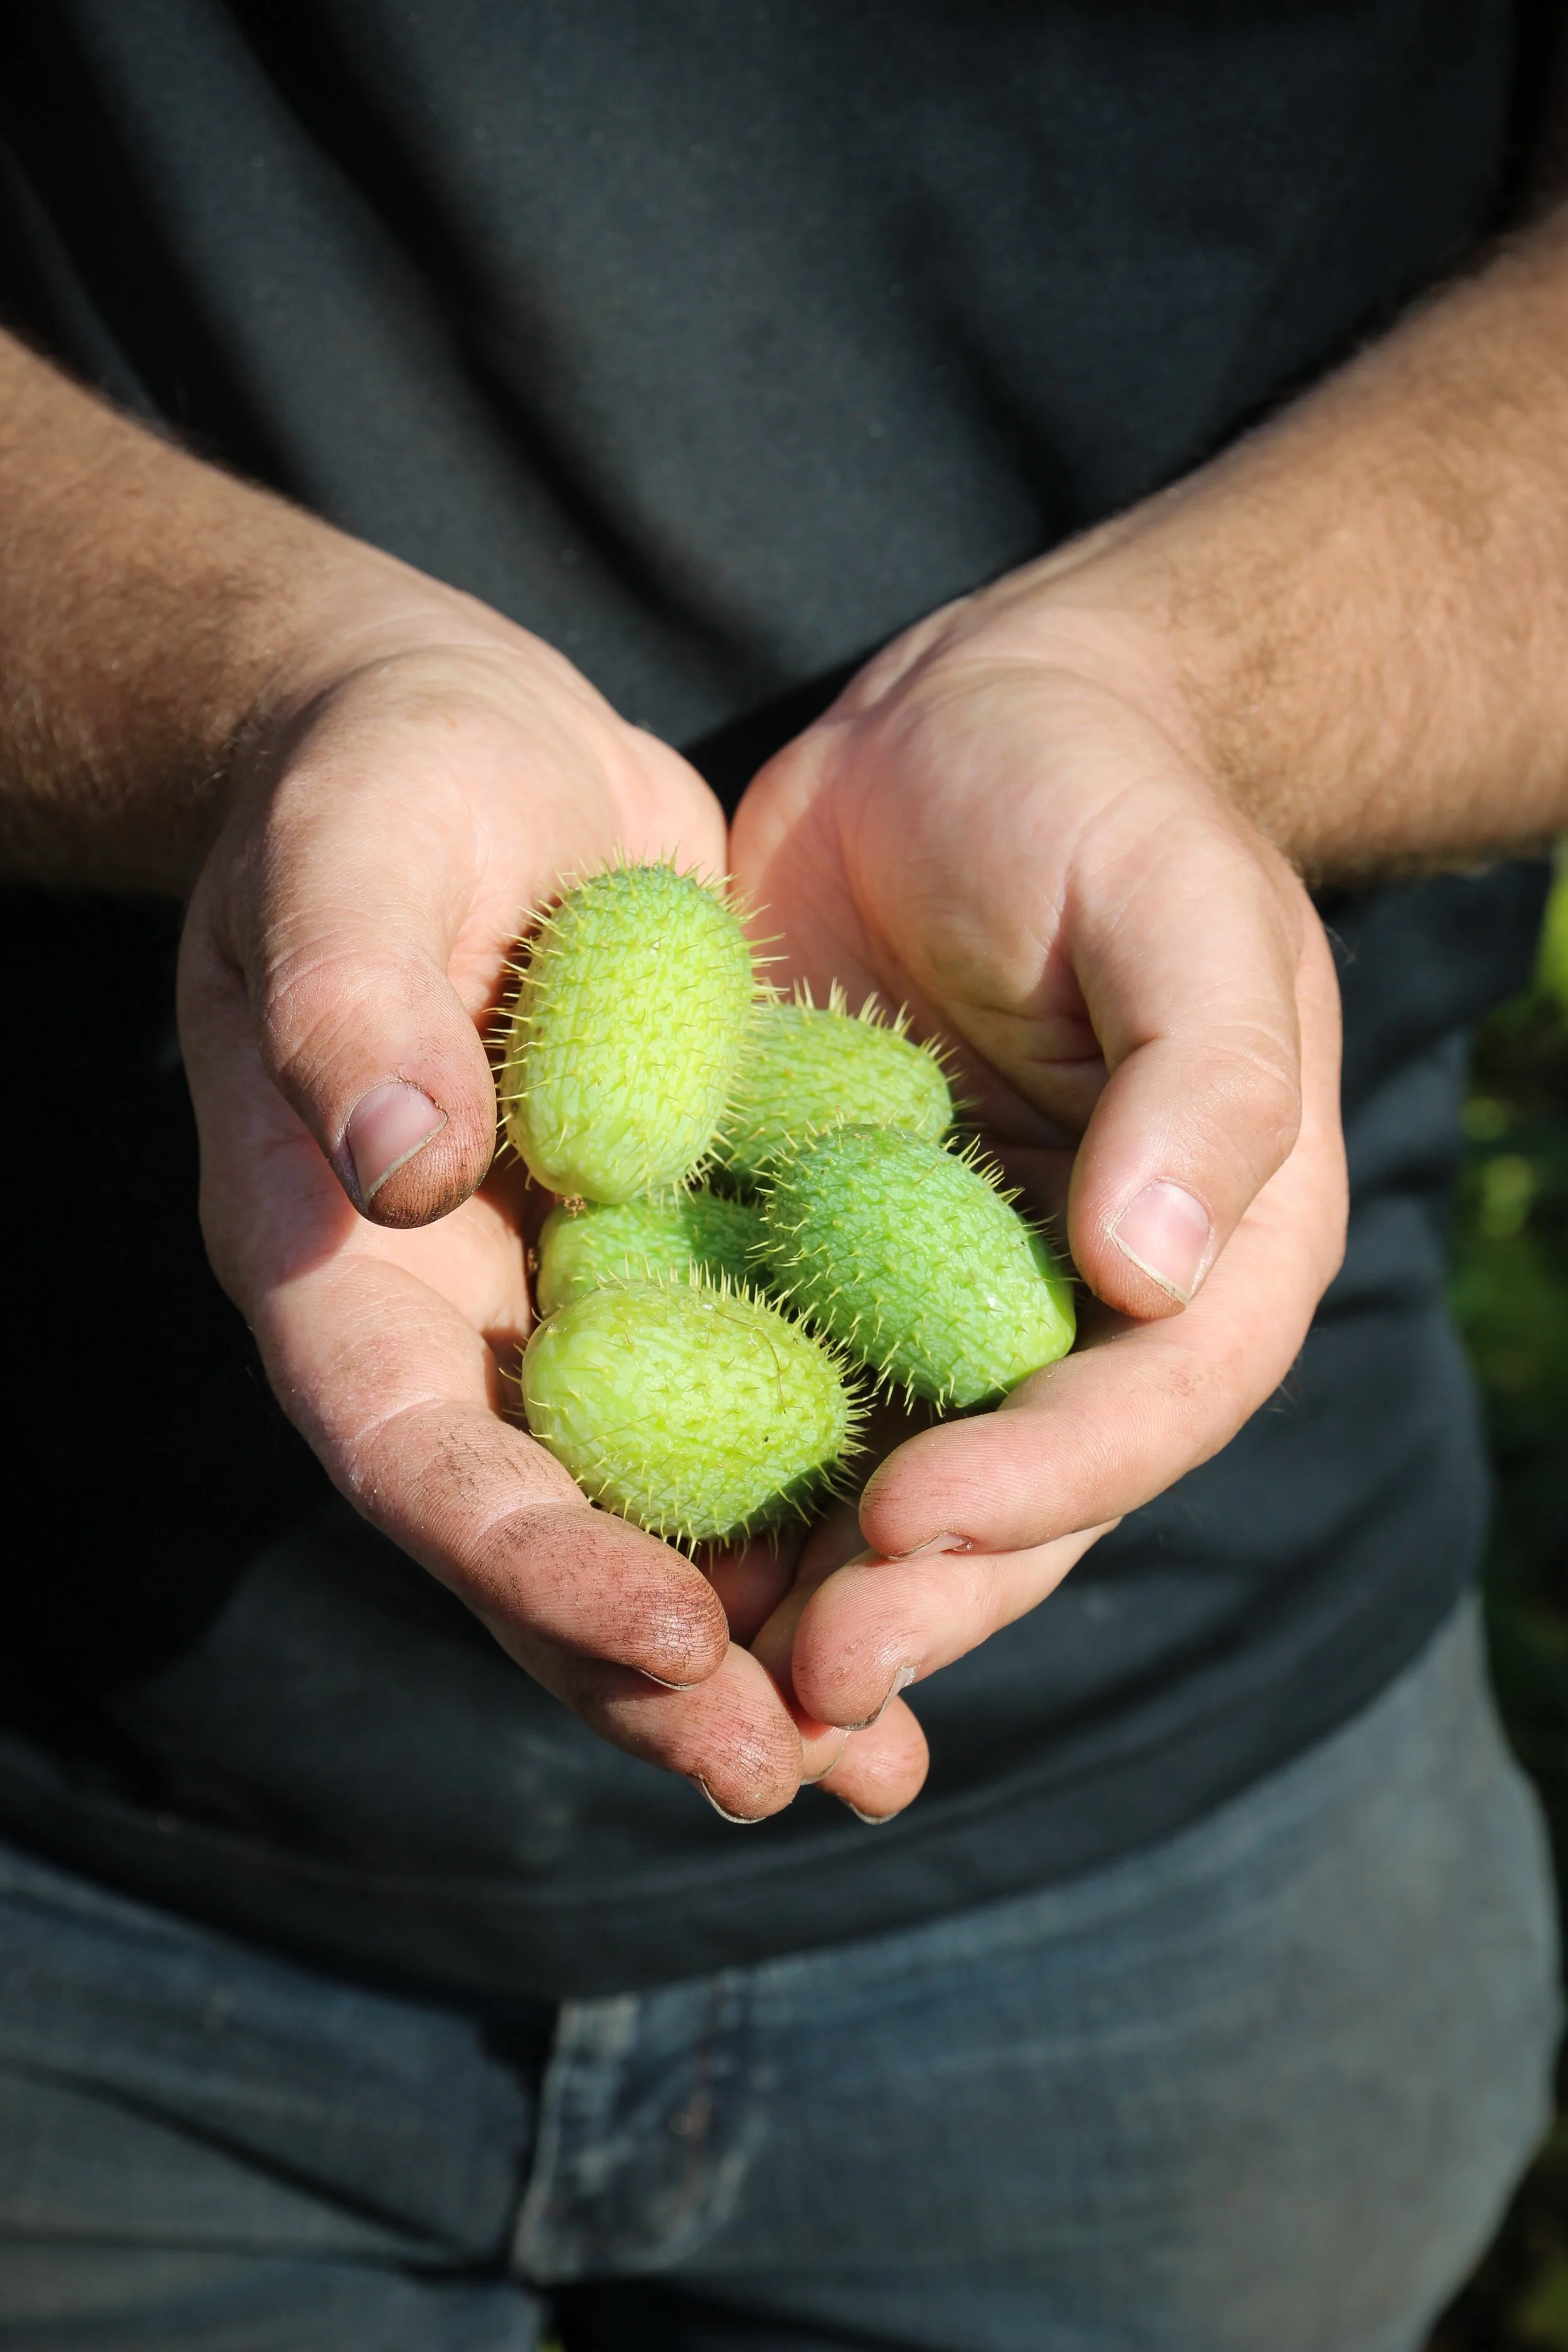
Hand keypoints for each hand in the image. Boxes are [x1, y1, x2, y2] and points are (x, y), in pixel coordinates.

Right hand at [177, 577, 902, 1819]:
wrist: (456, 746)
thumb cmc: (375, 781)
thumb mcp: (349, 853)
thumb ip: (349, 999)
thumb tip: (399, 1166)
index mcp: (331, 1260)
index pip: (411, 1452)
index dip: (526, 1557)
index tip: (672, 1632)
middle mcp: (445, 1320)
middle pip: (535, 1534)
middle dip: (656, 1666)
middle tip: (793, 1775)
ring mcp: (559, 1302)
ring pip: (647, 1508)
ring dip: (755, 1636)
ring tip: (875, 1759)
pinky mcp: (667, 1258)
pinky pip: (740, 1406)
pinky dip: (815, 1501)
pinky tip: (923, 1574)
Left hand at [728, 564, 1348, 1816]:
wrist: (964, 737)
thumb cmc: (1105, 803)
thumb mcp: (1184, 911)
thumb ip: (1202, 1083)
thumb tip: (1157, 1270)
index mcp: (1210, 1256)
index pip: (1142, 1409)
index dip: (1036, 1484)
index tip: (905, 1522)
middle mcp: (1086, 1314)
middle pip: (1017, 1497)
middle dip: (916, 1594)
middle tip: (802, 1676)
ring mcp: (947, 1304)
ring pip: (891, 1480)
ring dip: (811, 1589)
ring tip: (708, 1672)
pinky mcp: (826, 1267)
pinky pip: (779, 1395)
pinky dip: (722, 1477)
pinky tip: (630, 1539)